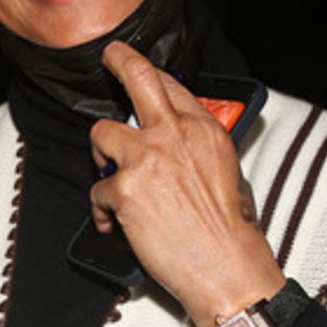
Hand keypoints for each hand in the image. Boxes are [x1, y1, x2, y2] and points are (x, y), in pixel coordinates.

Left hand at [89, 42, 283, 326]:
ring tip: (111, 178)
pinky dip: (104, 211)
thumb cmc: (229, 229)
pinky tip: (117, 225)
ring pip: (101, 134)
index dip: (146, 72)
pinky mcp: (124, 189)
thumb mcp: (227, 171)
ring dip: (100, 156)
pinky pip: (97, 191)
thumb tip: (172, 139)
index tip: (133, 65)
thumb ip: (196, 146)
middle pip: (137, 78)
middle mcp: (173, 136)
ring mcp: (146, 159)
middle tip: (108, 58)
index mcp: (203, 130)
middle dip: (118, 61)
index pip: (168, 84)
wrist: (226, 267)